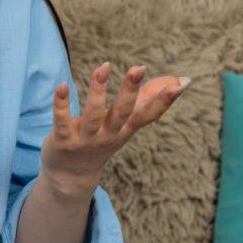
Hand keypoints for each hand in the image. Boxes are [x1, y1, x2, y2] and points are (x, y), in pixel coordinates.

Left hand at [39, 63, 190, 195]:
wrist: (71, 174)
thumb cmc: (102, 139)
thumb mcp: (126, 122)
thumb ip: (148, 98)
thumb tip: (181, 79)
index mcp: (125, 128)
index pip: (148, 115)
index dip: (164, 101)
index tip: (180, 85)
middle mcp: (108, 134)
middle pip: (122, 112)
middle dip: (130, 90)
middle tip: (139, 68)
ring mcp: (86, 139)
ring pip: (93, 114)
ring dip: (98, 91)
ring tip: (102, 68)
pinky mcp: (63, 140)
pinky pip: (62, 121)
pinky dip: (61, 104)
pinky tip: (62, 86)